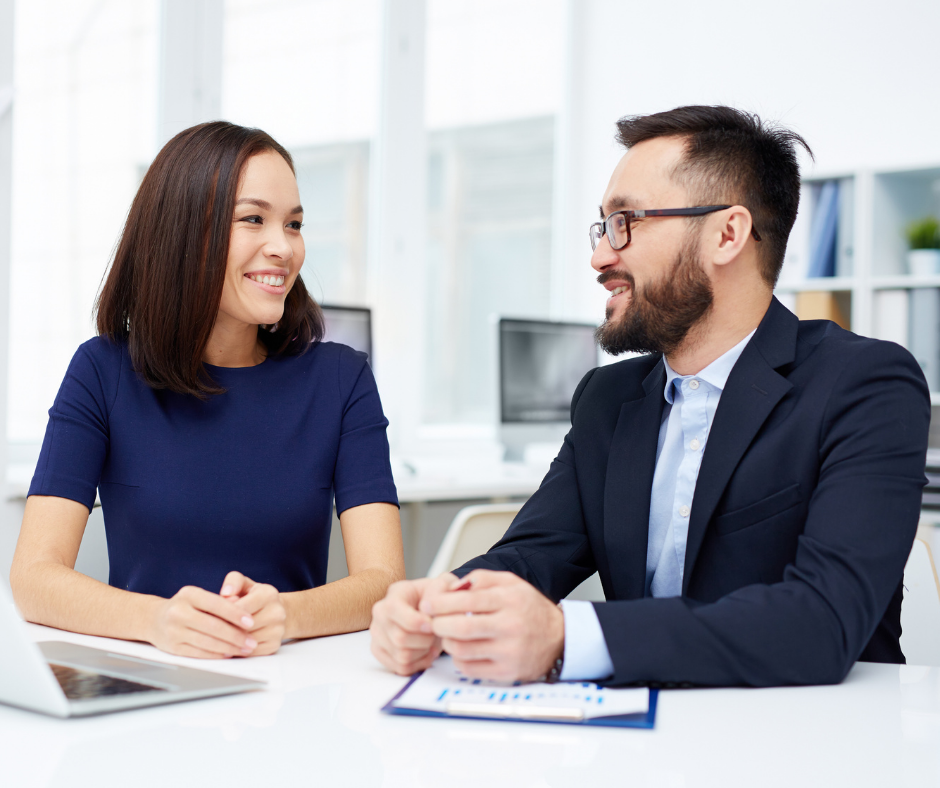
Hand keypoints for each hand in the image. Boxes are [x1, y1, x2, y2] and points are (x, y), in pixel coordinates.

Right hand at [150, 585, 257, 658]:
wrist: (154, 619)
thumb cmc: (185, 606)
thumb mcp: (199, 597)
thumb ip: (219, 603)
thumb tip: (245, 616)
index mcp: (189, 594)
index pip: (216, 604)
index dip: (236, 614)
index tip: (251, 622)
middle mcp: (178, 612)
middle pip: (213, 626)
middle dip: (236, 636)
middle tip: (251, 642)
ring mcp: (174, 630)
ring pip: (207, 642)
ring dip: (229, 648)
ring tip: (244, 649)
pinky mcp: (173, 647)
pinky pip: (199, 653)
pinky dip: (216, 655)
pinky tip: (228, 654)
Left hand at [220, 571, 286, 655]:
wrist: (274, 611)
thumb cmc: (253, 597)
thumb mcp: (244, 584)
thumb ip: (233, 581)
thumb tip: (225, 593)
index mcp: (269, 594)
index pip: (242, 607)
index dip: (224, 613)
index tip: (212, 615)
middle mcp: (277, 612)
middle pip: (244, 626)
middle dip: (226, 628)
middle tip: (210, 630)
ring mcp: (278, 630)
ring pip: (247, 641)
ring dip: (230, 641)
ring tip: (217, 638)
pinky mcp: (274, 645)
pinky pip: (251, 652)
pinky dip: (238, 650)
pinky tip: (228, 645)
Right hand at [369, 573, 455, 674]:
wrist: (427, 608)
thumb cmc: (434, 597)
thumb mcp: (442, 585)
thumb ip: (442, 588)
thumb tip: (433, 604)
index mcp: (394, 594)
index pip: (394, 610)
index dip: (415, 622)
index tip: (432, 625)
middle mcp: (380, 614)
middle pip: (400, 638)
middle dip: (424, 640)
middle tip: (435, 635)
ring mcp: (378, 634)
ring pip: (401, 656)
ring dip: (423, 653)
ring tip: (432, 643)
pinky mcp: (380, 651)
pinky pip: (400, 668)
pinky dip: (418, 664)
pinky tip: (426, 652)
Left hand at [420, 569, 564, 682]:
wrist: (559, 638)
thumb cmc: (530, 609)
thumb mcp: (510, 582)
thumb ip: (481, 578)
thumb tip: (453, 586)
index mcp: (508, 600)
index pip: (466, 601)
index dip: (440, 603)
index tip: (427, 604)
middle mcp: (509, 626)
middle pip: (460, 628)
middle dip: (438, 624)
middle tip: (432, 621)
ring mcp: (508, 652)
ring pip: (461, 650)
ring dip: (446, 642)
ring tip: (447, 634)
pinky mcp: (506, 672)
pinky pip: (469, 668)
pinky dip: (458, 658)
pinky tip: (462, 649)